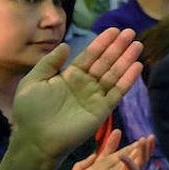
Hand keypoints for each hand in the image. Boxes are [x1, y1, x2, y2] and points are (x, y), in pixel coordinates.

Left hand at [11, 28, 142, 163]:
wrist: (35, 139)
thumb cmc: (30, 112)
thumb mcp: (33, 81)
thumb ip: (49, 63)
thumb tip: (66, 45)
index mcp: (69, 76)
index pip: (89, 56)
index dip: (102, 43)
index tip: (114, 30)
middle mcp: (85, 84)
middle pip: (105, 62)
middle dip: (118, 47)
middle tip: (130, 32)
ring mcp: (95, 96)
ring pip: (114, 74)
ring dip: (126, 60)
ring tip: (137, 45)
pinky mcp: (102, 110)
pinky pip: (117, 92)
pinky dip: (127, 80)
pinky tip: (136, 66)